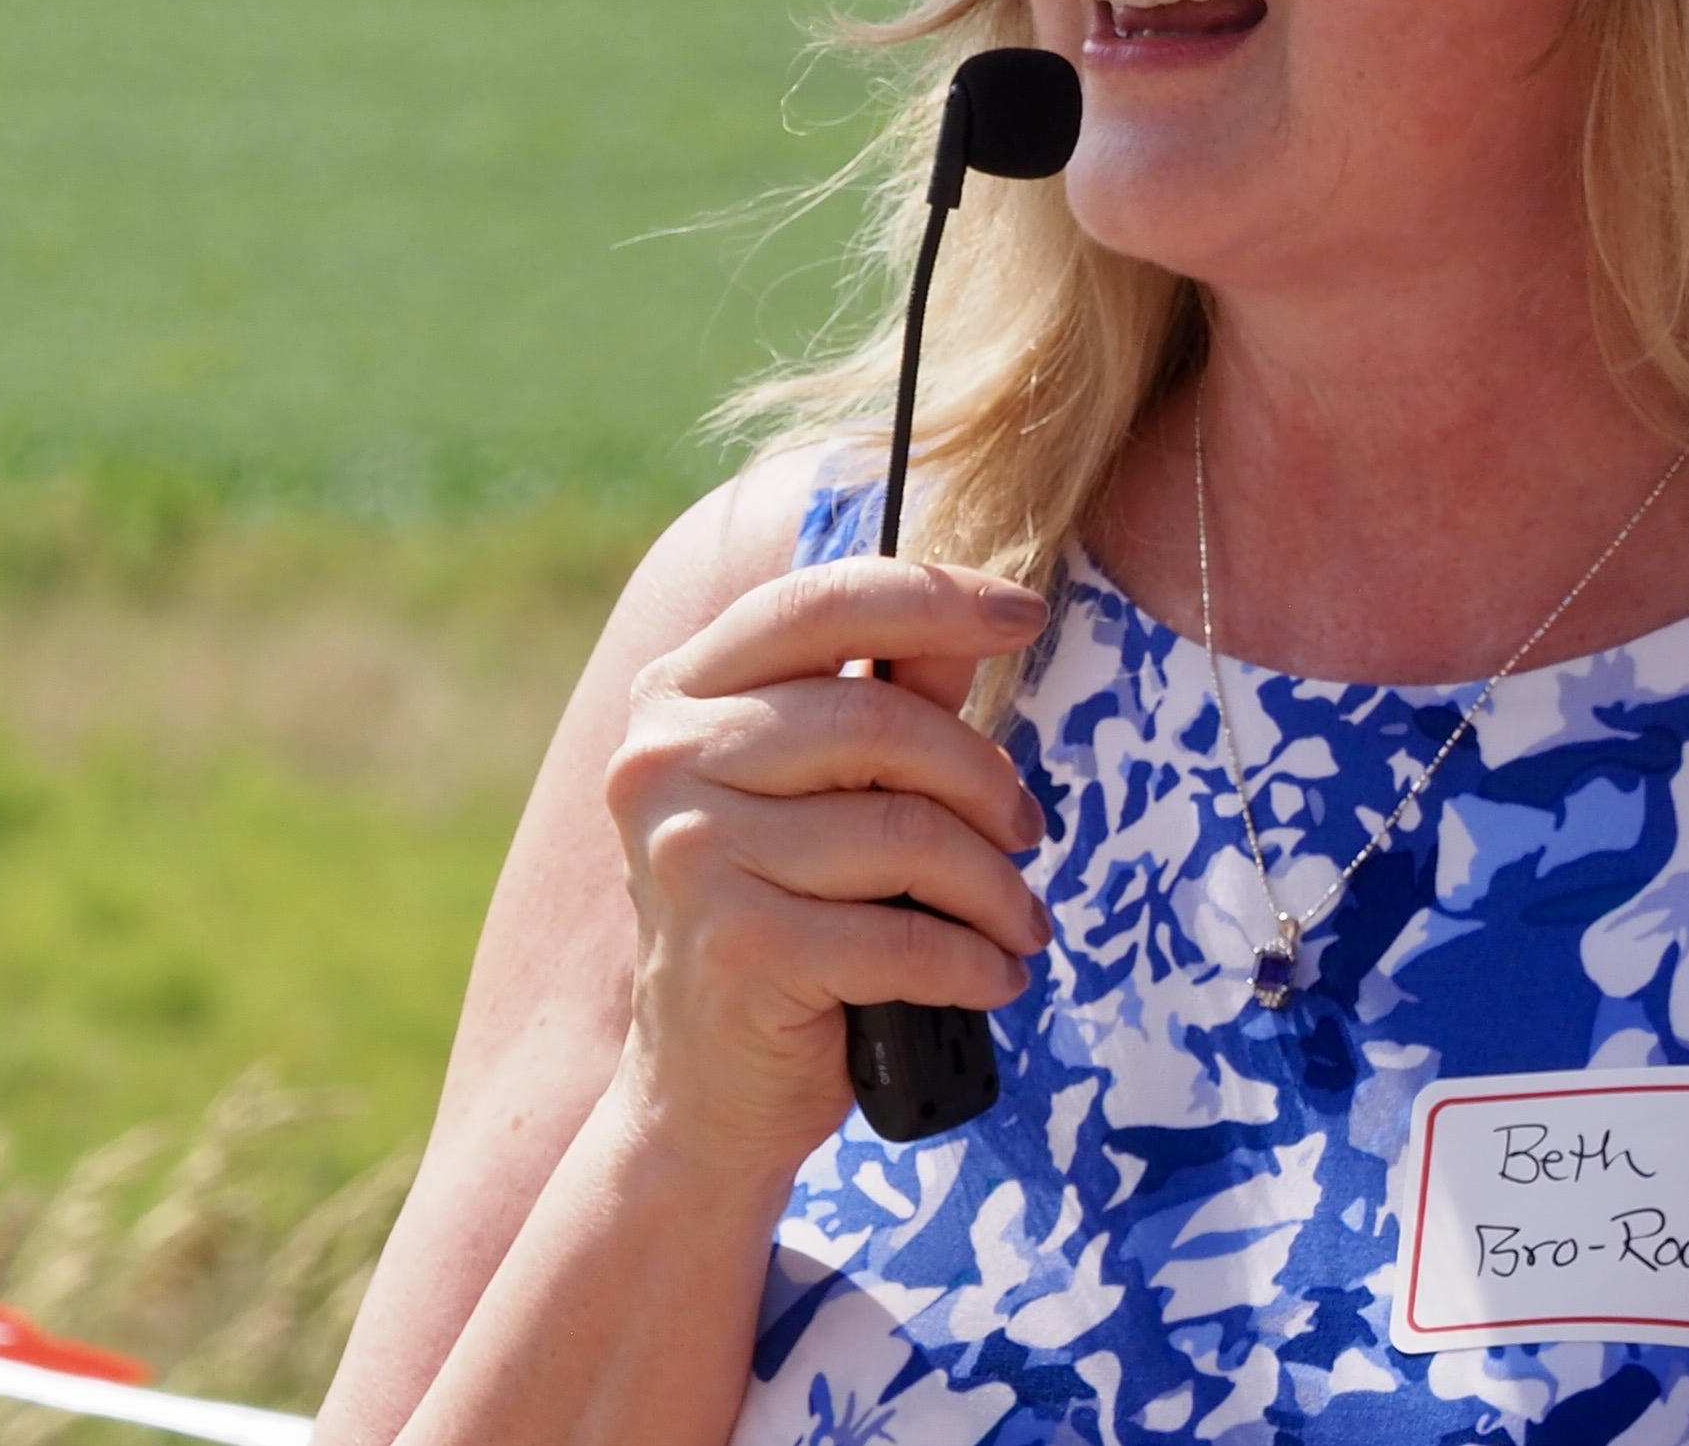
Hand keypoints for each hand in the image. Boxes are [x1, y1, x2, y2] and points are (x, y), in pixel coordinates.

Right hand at [601, 560, 1053, 1173]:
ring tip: (1017, 920)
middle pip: (876, 723)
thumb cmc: (782, 918)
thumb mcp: (828, 796)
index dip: (931, 597)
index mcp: (677, 696)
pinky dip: (973, 959)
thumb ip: (895, 699)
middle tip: (1026, 829)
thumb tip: (981, 612)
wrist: (701, 1092)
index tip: (1025, 612)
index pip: (816, 606)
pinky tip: (992, 974)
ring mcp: (689, 857)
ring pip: (903, 833)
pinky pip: (903, 936)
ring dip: (992, 886)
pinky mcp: (736, 950)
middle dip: (982, 779)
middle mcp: (662, 763)